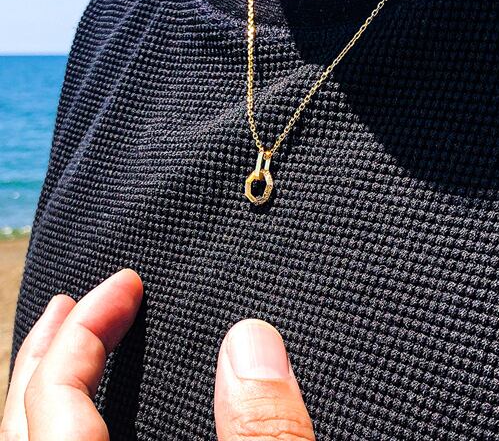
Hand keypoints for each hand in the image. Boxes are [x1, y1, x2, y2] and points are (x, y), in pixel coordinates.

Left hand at [0, 270, 314, 440]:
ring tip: (69, 343)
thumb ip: (264, 436)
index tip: (125, 283)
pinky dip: (68, 424)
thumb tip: (252, 339)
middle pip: (21, 424)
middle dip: (44, 350)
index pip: (55, 402)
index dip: (83, 330)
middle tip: (71, 300)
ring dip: (45, 388)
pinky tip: (100, 414)